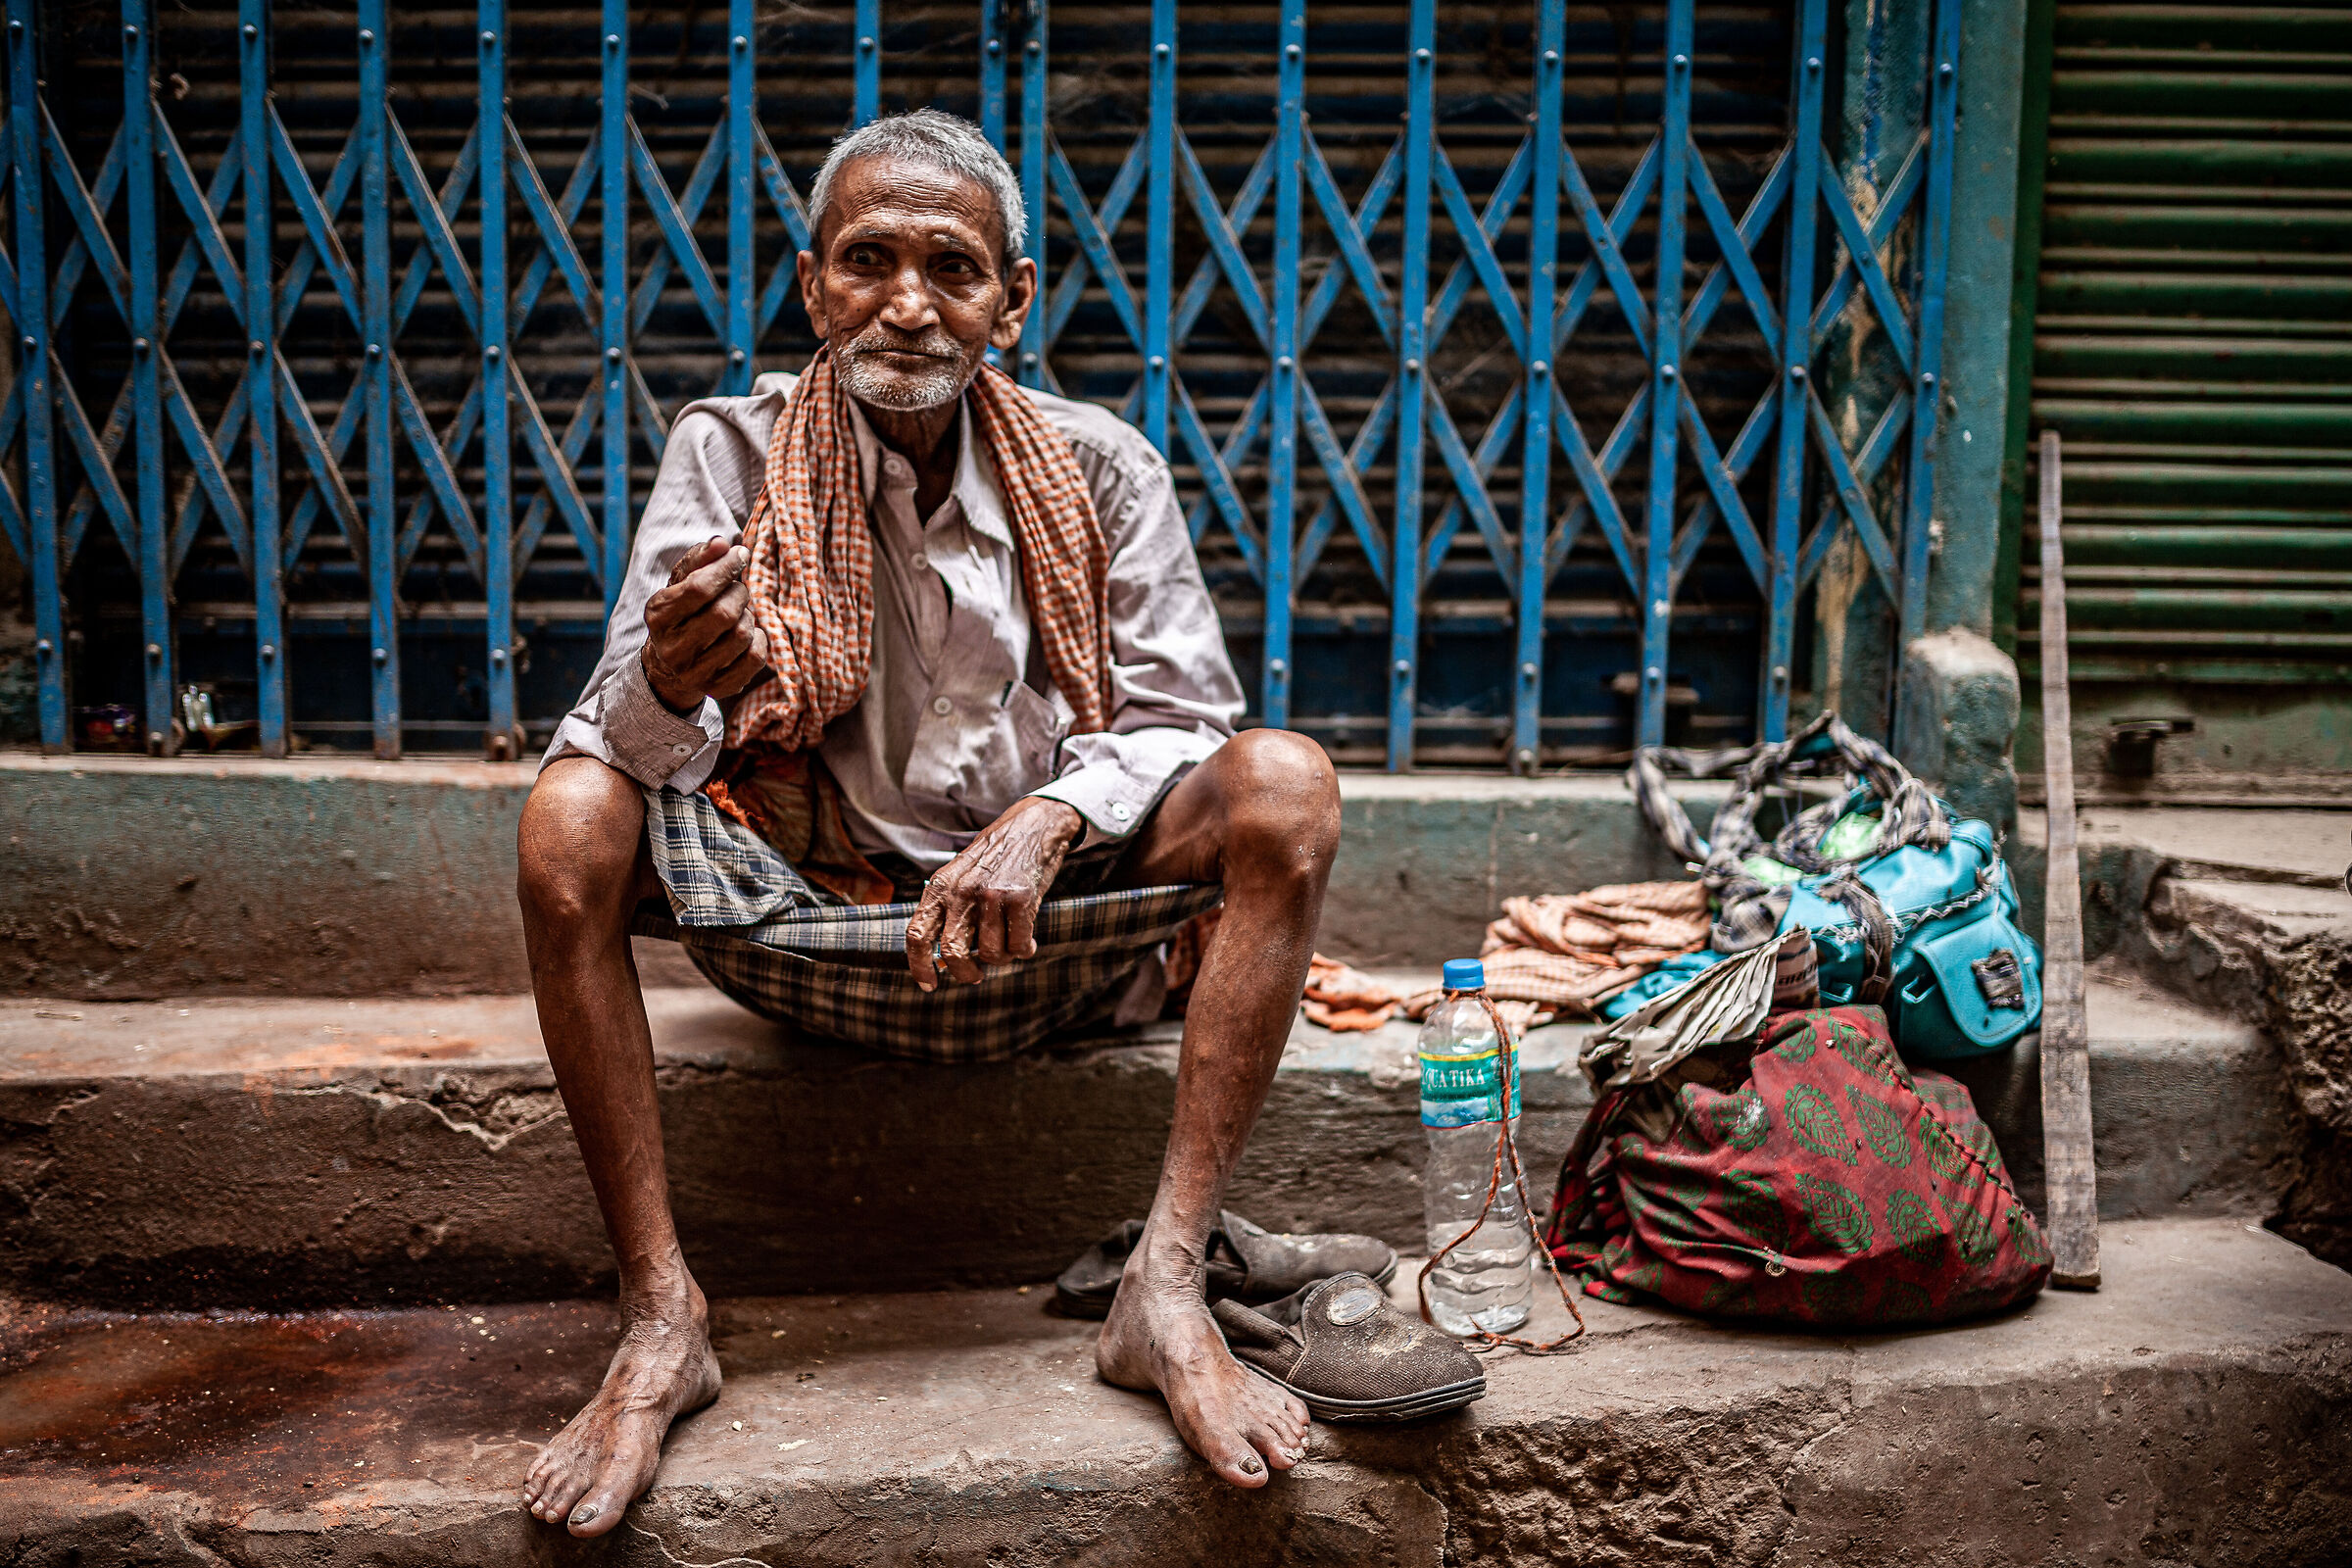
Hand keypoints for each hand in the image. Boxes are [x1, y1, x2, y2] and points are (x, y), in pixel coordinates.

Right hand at [640, 535, 769, 712]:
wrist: (669, 663)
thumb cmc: (682, 610)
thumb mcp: (681, 582)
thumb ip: (700, 559)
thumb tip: (723, 543)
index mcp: (658, 616)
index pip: (699, 589)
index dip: (726, 568)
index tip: (741, 555)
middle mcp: (672, 648)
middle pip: (724, 613)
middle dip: (739, 593)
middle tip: (738, 589)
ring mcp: (695, 673)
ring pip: (741, 635)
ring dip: (748, 616)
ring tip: (739, 612)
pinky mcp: (718, 688)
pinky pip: (755, 658)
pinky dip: (759, 639)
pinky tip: (748, 633)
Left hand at [904, 797, 1085, 989]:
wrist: (1033, 826)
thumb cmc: (995, 859)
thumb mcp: (960, 876)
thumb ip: (948, 911)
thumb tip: (943, 961)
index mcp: (940, 887)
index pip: (917, 934)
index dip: (919, 966)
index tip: (929, 985)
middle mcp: (961, 891)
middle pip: (953, 952)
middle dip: (966, 973)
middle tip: (976, 975)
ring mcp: (991, 895)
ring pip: (990, 953)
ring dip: (1002, 958)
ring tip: (1010, 946)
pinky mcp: (1020, 898)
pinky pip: (1018, 945)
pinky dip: (1024, 950)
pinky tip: (1028, 942)